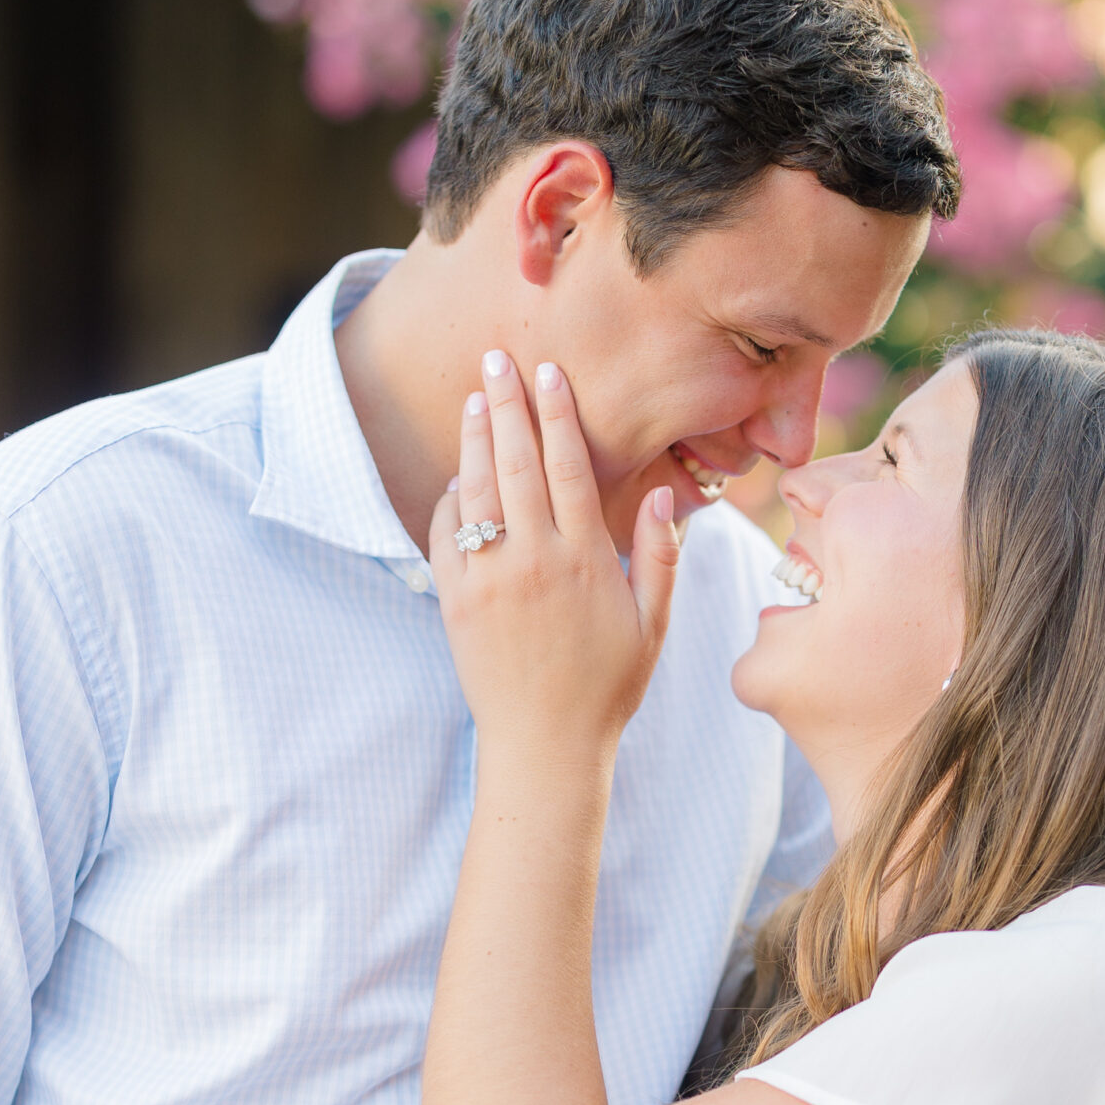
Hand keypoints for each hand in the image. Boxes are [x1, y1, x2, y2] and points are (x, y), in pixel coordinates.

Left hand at [430, 353, 679, 768]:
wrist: (545, 745)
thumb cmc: (607, 687)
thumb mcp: (652, 625)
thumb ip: (659, 555)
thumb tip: (658, 495)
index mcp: (585, 560)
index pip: (570, 468)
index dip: (558, 415)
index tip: (549, 374)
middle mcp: (534, 561)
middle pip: (517, 463)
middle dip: (506, 405)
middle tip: (496, 359)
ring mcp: (489, 580)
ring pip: (477, 490)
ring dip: (473, 439)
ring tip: (474, 397)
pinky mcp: (456, 602)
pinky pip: (446, 535)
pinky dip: (451, 500)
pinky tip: (458, 476)